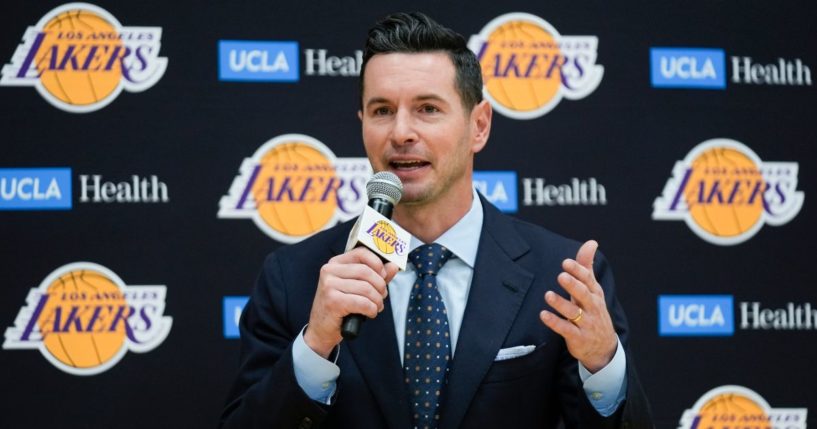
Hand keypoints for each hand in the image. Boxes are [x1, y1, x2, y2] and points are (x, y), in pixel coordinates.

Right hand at [304, 247, 398, 357]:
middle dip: (380, 286)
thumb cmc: (340, 306)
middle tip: (382, 296)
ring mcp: (329, 285)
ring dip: (377, 300)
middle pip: (366, 271)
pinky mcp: (332, 301)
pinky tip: (370, 313)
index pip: (361, 253)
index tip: (384, 276)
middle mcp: (329, 271)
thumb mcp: (357, 287)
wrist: (321, 329)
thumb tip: (393, 266)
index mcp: (335, 263)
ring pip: (366, 288)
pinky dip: (372, 309)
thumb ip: (376, 275)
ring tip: (377, 307)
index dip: (377, 263)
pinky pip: (362, 303)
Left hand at [539, 240, 617, 372]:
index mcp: (594, 294)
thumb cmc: (594, 311)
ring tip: (548, 295)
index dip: (578, 271)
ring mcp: (585, 323)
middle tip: (561, 276)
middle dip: (573, 285)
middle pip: (583, 295)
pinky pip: (565, 329)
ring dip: (560, 303)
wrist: (604, 347)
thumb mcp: (592, 289)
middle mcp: (592, 307)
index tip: (566, 262)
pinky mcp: (577, 337)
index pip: (588, 280)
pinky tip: (543, 315)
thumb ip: (586, 266)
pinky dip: (554, 322)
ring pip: (573, 312)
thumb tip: (591, 242)